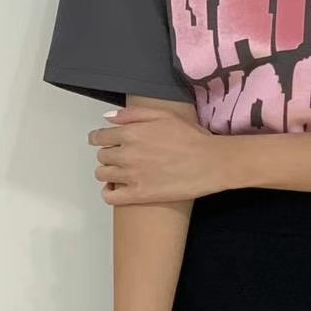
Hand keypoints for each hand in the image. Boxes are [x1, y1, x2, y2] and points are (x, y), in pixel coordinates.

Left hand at [89, 105, 239, 205]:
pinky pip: (110, 197)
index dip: (99, 139)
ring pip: (102, 175)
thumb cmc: (192, 137)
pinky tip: (117, 189)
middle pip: (102, 156)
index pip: (100, 137)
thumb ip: (134, 114)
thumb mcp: (164, 115)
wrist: (210, 163)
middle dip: (108, 155)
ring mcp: (131, 176)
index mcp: (130, 133)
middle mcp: (126, 154)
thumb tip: (108, 118)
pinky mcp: (139, 195)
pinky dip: (109, 193)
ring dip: (108, 173)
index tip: (103, 142)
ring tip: (120, 174)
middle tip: (120, 158)